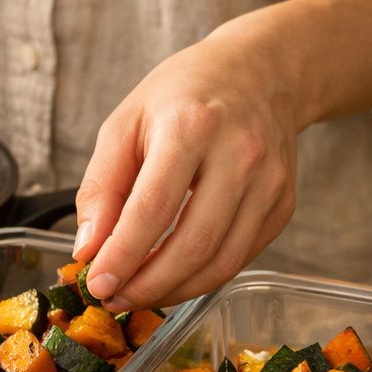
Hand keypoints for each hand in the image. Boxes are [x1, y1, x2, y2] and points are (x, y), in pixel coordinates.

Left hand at [72, 10, 305, 311]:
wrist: (259, 72)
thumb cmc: (182, 95)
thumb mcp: (124, 124)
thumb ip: (100, 187)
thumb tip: (87, 249)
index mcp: (191, 127)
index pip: (153, 209)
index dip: (123, 255)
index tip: (97, 284)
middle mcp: (239, 155)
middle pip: (193, 244)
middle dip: (147, 284)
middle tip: (114, 299)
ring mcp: (269, 183)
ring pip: (221, 262)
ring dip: (174, 290)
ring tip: (138, 295)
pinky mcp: (284, 205)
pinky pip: (241, 258)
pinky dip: (202, 278)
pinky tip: (173, 277)